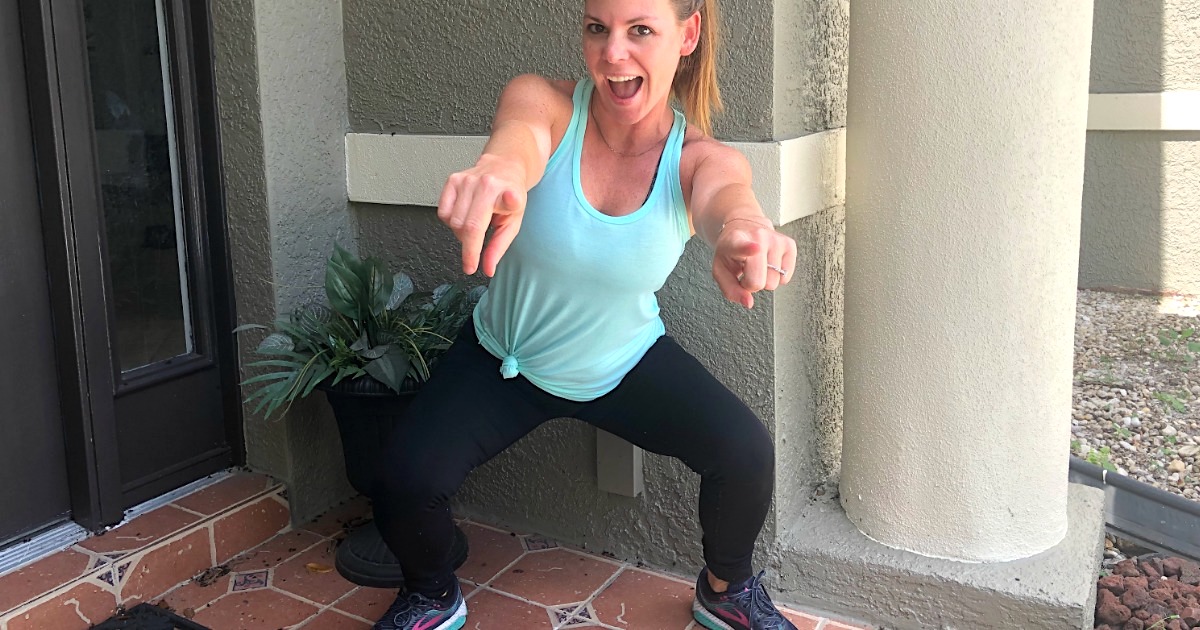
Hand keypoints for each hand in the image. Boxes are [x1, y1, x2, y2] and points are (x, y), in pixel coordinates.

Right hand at [437, 157, 527, 276]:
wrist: (505, 167)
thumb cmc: (512, 195)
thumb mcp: (514, 222)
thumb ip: (499, 247)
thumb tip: (488, 268)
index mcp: (502, 194)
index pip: (478, 227)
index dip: (473, 249)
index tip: (471, 265)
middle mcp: (482, 184)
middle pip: (462, 227)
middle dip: (468, 243)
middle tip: (478, 241)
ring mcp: (465, 180)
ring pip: (451, 221)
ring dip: (460, 231)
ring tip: (475, 223)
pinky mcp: (452, 179)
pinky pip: (443, 211)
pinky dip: (451, 220)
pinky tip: (464, 215)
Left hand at [712, 221, 796, 308]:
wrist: (744, 227)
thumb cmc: (731, 252)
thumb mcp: (721, 270)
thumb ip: (730, 290)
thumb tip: (748, 302)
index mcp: (735, 241)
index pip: (742, 246)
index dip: (749, 248)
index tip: (756, 248)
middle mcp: (757, 236)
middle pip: (758, 281)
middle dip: (752, 283)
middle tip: (747, 271)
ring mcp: (776, 239)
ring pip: (774, 282)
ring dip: (765, 279)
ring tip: (757, 265)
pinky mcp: (790, 244)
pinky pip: (786, 278)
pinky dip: (777, 276)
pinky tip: (769, 264)